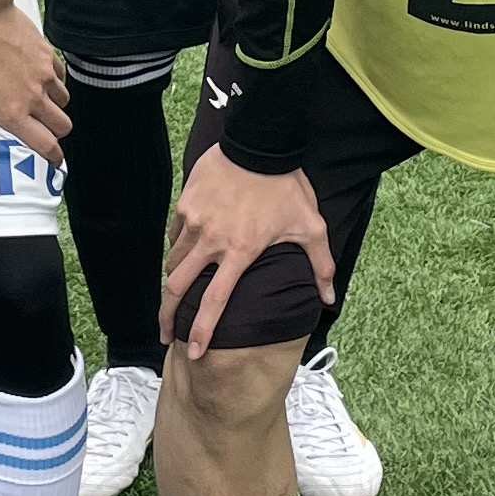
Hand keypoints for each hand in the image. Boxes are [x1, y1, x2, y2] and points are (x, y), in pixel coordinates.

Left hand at [0, 0, 72, 162]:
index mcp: (12, 112)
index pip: (44, 144)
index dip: (53, 156)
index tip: (54, 161)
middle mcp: (33, 96)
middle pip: (62, 124)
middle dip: (57, 132)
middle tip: (46, 130)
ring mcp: (43, 74)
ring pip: (63, 99)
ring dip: (56, 105)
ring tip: (43, 103)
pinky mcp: (46, 54)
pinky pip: (59, 74)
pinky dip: (55, 80)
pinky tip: (42, 76)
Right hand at [162, 145, 329, 359]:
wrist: (260, 144)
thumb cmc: (287, 187)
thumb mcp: (310, 227)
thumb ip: (320, 265)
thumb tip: (329, 298)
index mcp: (241, 251)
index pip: (214, 301)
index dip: (201, 330)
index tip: (194, 352)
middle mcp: (212, 240)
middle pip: (176, 287)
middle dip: (167, 315)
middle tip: (165, 333)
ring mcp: (194, 221)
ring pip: (173, 260)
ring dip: (174, 281)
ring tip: (175, 294)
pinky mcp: (185, 204)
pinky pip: (175, 235)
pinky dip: (178, 248)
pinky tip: (185, 253)